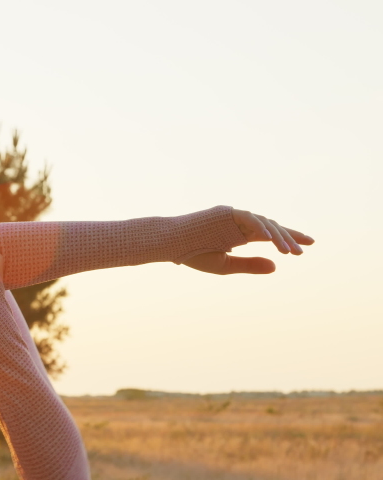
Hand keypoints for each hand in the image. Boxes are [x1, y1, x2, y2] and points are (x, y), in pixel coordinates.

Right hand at [182, 208, 314, 274]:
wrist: (171, 244)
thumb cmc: (193, 254)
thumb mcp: (226, 265)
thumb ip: (250, 265)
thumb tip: (276, 266)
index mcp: (240, 234)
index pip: (270, 234)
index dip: (289, 238)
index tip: (308, 245)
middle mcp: (240, 223)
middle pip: (272, 227)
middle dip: (289, 237)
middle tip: (303, 250)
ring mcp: (234, 216)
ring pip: (264, 222)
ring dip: (278, 236)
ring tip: (289, 251)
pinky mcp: (227, 213)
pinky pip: (249, 218)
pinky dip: (261, 227)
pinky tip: (270, 239)